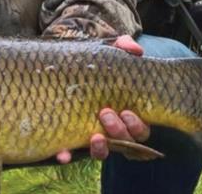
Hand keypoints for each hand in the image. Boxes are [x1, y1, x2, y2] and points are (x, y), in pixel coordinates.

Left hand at [55, 35, 147, 163]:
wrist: (60, 68)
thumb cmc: (92, 64)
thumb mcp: (106, 53)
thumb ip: (122, 46)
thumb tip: (135, 49)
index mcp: (127, 113)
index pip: (140, 129)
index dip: (137, 125)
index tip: (128, 111)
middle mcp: (113, 130)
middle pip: (125, 142)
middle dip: (119, 131)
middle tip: (106, 113)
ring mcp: (92, 136)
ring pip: (103, 151)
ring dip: (101, 147)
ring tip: (94, 135)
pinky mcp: (70, 139)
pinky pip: (71, 154)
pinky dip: (67, 155)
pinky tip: (62, 153)